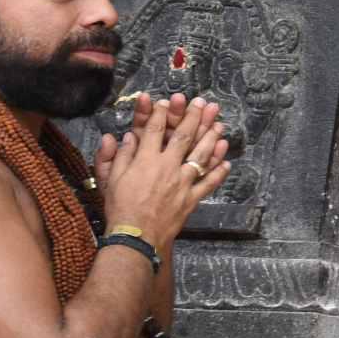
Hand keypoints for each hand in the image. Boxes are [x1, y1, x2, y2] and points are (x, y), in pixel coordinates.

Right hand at [95, 94, 231, 247]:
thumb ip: (117, 157)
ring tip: (220, 125)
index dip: (160, 113)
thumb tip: (122, 136)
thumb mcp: (111, 180)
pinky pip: (209, 183)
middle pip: (184, 137)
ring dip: (212, 139)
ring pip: (201, 156)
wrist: (136, 236)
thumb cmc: (120, 208)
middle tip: (204, 103)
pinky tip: (227, 162)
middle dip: (194, 117)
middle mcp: (168, 167)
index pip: (153, 130)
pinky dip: (219, 172)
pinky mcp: (192, 198)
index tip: (165, 100)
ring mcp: (183, 182)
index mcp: (146, 160)